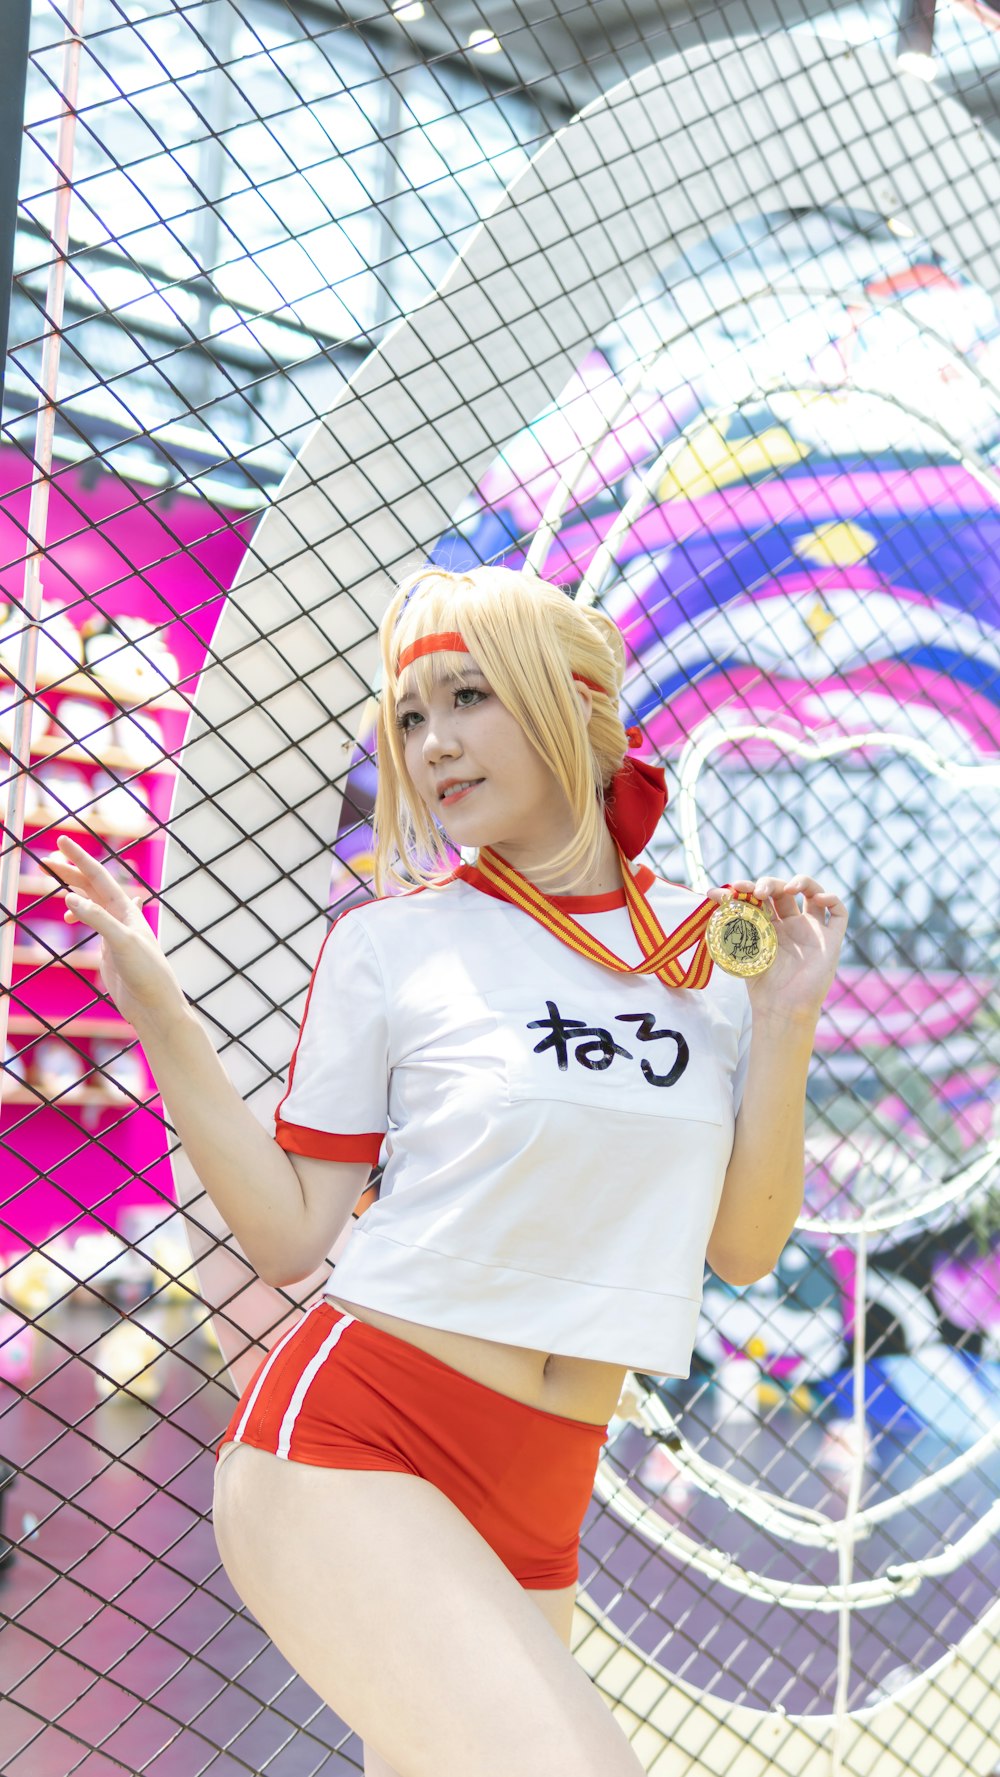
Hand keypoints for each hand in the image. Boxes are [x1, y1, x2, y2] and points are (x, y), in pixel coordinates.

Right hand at [42, 836, 189, 1034]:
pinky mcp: (111, 950)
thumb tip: (70, 897)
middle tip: (44, 860)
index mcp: (126, 910)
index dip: (79, 858)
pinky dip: (81, 913)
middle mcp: (122, 917)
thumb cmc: (146, 973)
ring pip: (92, 902)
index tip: (61, 840)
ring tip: (55, 882)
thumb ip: (97, 919)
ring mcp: (116, 933)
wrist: (155, 1006)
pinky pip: (94, 922)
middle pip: (92, 886)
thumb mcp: (121, 942)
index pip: (98, 876)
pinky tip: (72, 913)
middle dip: (70, 871)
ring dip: (74, 889)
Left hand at [707, 874, 846, 1022]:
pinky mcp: (831, 939)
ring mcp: (812, 930)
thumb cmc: (761, 985)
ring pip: (812, 893)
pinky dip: (832, 898)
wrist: (782, 1008)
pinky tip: (818, 899)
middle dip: (769, 884)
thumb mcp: (740, 949)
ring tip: (788, 888)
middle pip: (783, 891)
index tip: (732, 888)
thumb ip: (730, 923)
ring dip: (802, 882)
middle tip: (756, 892)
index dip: (747, 888)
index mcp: (769, 926)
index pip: (760, 897)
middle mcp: (791, 925)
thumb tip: (712, 893)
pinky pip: (839, 913)